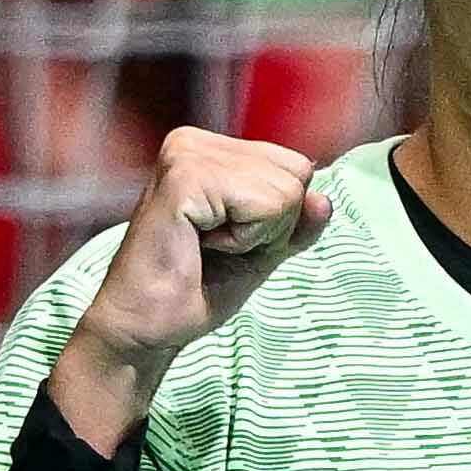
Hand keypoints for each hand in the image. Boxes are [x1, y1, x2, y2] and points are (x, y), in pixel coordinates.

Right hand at [46, 127, 326, 451]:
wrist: (145, 329)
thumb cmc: (196, 290)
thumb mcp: (262, 251)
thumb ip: (297, 223)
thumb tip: (325, 200)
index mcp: (209, 149)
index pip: (296, 167)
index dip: (278, 219)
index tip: (227, 241)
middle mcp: (194, 141)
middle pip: (296, 174)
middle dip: (270, 225)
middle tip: (216, 248)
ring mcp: (187, 154)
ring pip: (286, 190)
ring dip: (256, 235)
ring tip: (206, 247)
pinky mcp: (184, 178)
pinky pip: (265, 204)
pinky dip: (244, 239)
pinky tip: (201, 246)